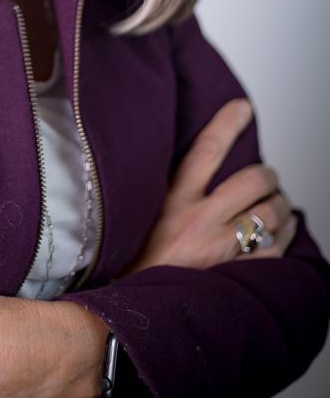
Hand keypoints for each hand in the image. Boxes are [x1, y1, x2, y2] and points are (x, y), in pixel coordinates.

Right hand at [119, 98, 297, 275]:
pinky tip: (282, 234)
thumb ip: (169, 190)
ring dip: (281, 206)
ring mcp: (217, 248)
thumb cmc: (137, 259)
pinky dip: (284, 238)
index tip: (243, 108)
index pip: (206, 149)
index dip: (227, 123)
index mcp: (172, 198)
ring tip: (278, 205)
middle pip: (251, 181)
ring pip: (269, 215)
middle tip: (268, 178)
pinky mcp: (231, 275)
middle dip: (269, 176)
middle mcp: (197, 219)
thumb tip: (196, 164)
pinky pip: (272, 251)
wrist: (132, 309)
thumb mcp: (143, 213)